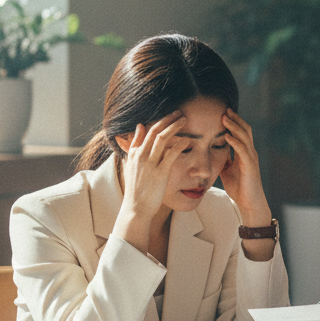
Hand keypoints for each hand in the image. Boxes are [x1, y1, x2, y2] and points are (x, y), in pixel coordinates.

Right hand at [113, 113, 188, 252]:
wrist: (136, 208)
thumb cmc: (137, 189)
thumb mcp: (132, 165)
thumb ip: (134, 146)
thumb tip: (139, 127)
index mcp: (134, 153)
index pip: (145, 130)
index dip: (158, 120)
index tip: (168, 114)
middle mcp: (140, 155)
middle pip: (154, 130)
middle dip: (167, 119)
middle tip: (179, 112)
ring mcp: (150, 163)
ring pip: (162, 138)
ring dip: (174, 126)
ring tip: (184, 120)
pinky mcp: (160, 172)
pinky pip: (171, 153)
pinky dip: (179, 144)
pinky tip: (187, 139)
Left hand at [218, 108, 268, 216]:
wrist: (249, 203)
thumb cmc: (240, 188)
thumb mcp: (227, 171)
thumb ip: (224, 160)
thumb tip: (213, 152)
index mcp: (245, 153)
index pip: (241, 132)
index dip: (233, 122)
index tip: (223, 112)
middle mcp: (250, 152)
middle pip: (245, 130)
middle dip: (235, 119)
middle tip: (224, 109)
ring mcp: (251, 158)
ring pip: (244, 137)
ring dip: (234, 127)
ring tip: (224, 118)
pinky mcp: (250, 166)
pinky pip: (242, 150)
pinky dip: (235, 142)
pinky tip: (227, 136)